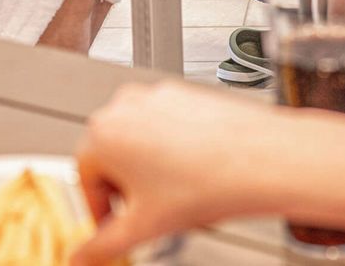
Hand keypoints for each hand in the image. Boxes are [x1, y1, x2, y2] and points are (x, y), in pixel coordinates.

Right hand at [73, 82, 305, 264]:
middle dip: (125, 189)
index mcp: (103, 133)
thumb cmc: (209, 181)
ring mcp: (156, 97)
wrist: (261, 159)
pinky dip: (171, 150)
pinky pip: (164, 126)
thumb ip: (103, 245)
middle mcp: (126, 107)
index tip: (112, 224)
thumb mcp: (144, 227)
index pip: (84, 178)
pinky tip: (193, 174)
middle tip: (145, 212)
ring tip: (175, 194)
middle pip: (110, 156)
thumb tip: (83, 256)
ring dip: (148, 170)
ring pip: (138, 140)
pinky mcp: (183, 94)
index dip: (100, 209)